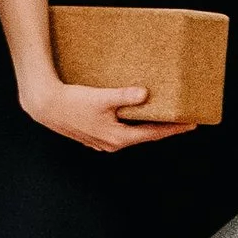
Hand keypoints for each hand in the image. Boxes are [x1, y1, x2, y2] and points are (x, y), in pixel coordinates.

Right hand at [23, 78, 195, 152]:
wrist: (45, 105)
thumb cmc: (72, 102)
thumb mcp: (102, 98)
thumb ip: (125, 97)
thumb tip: (145, 95)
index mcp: (117, 138)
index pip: (153, 134)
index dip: (173, 128)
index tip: (191, 123)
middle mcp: (111, 143)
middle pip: (144, 134)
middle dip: (163, 126)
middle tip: (182, 117)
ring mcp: (101, 140)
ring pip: (131, 132)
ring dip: (146, 124)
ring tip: (162, 114)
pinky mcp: (94, 133)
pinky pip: (119, 129)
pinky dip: (131, 122)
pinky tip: (134, 113)